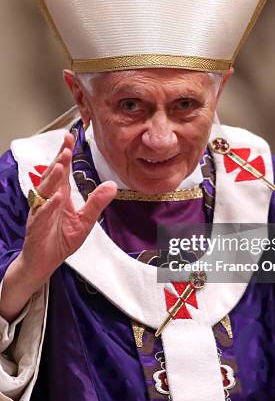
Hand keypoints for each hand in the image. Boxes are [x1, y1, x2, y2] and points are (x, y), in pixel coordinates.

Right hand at [21, 132, 116, 287]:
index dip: (65, 154)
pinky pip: (42, 214)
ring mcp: (41, 212)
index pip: (62, 171)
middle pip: (53, 176)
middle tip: (67, 146)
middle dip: (59, 160)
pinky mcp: (37, 226)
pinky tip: (57, 197)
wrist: (44, 262)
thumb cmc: (60, 240)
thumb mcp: (85, 220)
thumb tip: (112, 185)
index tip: (70, 138)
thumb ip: (96, 202)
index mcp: (60, 196)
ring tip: (60, 165)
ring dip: (53, 178)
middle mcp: (49, 200)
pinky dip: (49, 205)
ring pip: (45, 191)